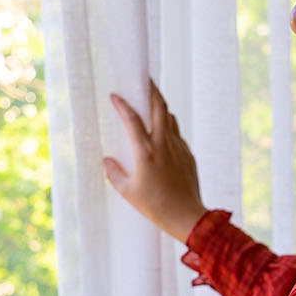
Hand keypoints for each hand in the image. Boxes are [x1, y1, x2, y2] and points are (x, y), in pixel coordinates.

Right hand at [104, 80, 208, 242]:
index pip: (132, 119)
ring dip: (160, 105)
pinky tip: (162, 130)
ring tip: (151, 101)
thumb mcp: (127, 192)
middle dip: (151, 89)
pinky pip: (176, 133)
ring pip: (169, 117)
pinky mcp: (187, 154)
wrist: (186, 216)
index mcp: (146, 152)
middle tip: (144, 79)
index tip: (115, 95)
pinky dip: (168, 125)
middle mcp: (163, 144)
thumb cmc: (154, 206)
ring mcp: (178, 147)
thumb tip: (107, 160)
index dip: (122, 104)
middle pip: (158, 107)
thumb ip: (115, 173)